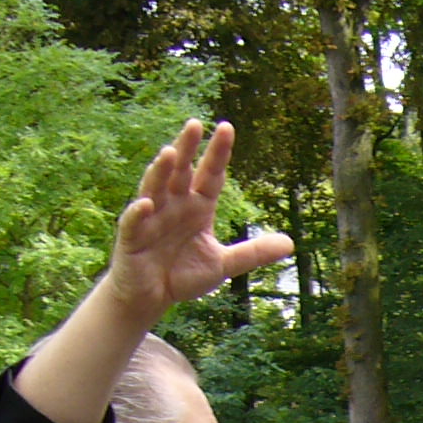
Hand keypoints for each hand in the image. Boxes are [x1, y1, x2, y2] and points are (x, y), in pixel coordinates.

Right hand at [102, 121, 294, 322]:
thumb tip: (290, 244)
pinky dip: (139, 212)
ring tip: (170, 152)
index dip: (218, 153)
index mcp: (198, 207)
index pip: (210, 175)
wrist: (152, 297)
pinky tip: (146, 204)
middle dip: (187, 149)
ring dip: (161, 171)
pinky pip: (134, 222)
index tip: (227, 128)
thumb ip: (253, 252)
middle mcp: (174, 205)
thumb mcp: (223, 264)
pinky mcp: (132, 237)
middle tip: (195, 125)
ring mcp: (151, 218)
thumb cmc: (183, 274)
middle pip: (181, 172)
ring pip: (155, 188)